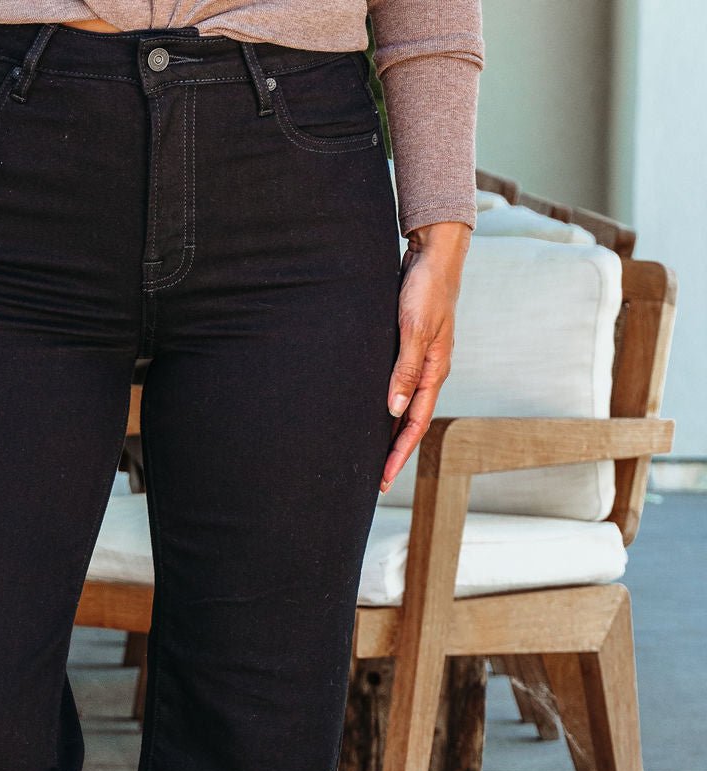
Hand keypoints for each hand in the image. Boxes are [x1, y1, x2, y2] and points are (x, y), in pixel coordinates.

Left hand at [380, 221, 471, 494]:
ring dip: (387, 432)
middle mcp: (429, 372)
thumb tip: (393, 411)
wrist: (433, 254)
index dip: (397, 455)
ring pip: (402, 407)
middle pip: (409, 424)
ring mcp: (420, 361)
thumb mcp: (414, 330)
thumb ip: (404, 370)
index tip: (381, 480)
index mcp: (434, 372)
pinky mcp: (408, 349)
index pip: (414, 426)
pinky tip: (370, 414)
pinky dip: (385, 406)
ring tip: (369, 456)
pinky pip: (396, 386)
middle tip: (373, 481)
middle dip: (392, 453)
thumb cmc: (426, 288)